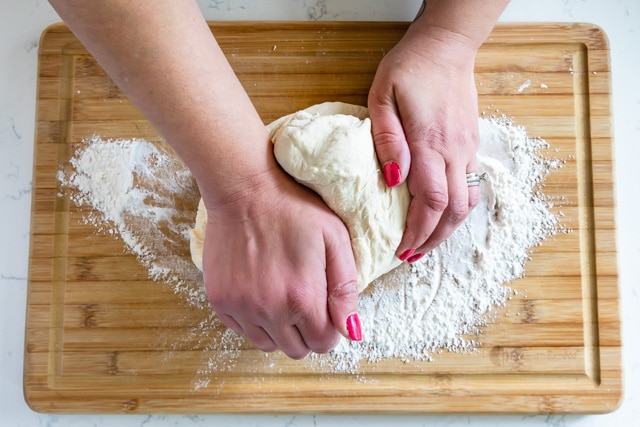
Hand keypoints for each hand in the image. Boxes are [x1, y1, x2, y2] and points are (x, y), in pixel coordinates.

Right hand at [201, 171, 359, 358]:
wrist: (244, 189)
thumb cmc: (293, 208)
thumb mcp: (334, 239)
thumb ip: (346, 288)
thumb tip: (352, 331)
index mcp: (303, 297)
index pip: (323, 343)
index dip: (330, 329)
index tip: (326, 309)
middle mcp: (270, 310)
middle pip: (296, 349)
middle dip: (307, 332)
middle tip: (306, 301)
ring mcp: (240, 307)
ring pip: (268, 344)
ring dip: (280, 330)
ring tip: (282, 297)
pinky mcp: (220, 300)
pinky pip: (242, 330)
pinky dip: (254, 320)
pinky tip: (260, 293)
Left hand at [368, 25, 481, 260]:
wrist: (446, 47)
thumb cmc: (409, 69)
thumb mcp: (383, 97)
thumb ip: (387, 140)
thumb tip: (395, 180)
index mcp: (430, 143)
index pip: (431, 202)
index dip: (418, 232)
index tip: (403, 249)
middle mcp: (454, 151)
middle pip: (453, 211)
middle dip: (432, 239)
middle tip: (412, 255)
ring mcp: (467, 149)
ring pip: (467, 202)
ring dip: (448, 228)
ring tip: (427, 242)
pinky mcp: (472, 144)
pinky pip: (470, 185)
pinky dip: (457, 207)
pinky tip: (441, 213)